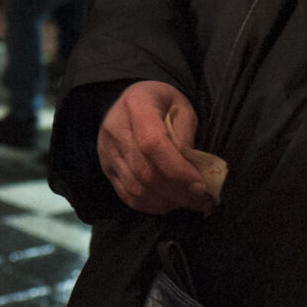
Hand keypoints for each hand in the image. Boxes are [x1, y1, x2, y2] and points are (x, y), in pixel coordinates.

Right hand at [97, 81, 216, 214]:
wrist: (134, 101)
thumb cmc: (164, 104)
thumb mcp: (183, 108)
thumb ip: (185, 135)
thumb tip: (190, 169)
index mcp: (136, 105)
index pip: (152, 144)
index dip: (177, 169)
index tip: (199, 184)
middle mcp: (115, 128)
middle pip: (144, 171)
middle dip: (176, 191)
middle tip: (200, 199)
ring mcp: (106, 150)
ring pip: (135, 187)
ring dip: (165, 201)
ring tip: (187, 202)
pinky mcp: (106, 167)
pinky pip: (127, 195)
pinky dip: (150, 205)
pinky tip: (168, 203)